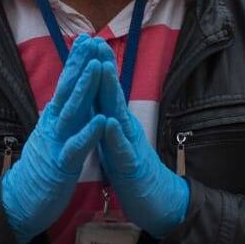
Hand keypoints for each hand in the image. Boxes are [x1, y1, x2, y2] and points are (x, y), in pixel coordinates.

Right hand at [1, 35, 113, 243]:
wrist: (21, 201)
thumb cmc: (42, 167)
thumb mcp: (53, 134)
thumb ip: (63, 114)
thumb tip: (70, 92)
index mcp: (54, 118)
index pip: (67, 85)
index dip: (76, 62)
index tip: (86, 38)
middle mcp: (53, 125)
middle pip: (67, 90)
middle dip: (79, 64)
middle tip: (89, 40)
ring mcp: (56, 142)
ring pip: (71, 112)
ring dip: (84, 89)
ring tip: (96, 67)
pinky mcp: (60, 164)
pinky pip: (76, 147)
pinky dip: (88, 133)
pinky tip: (101, 120)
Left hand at [94, 55, 189, 238]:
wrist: (159, 202)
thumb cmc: (132, 171)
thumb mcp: (114, 140)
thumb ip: (106, 119)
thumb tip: (95, 98)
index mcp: (116, 122)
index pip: (103, 91)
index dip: (94, 68)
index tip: (85, 42)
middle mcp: (124, 128)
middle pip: (112, 94)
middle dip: (104, 68)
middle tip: (96, 41)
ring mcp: (130, 145)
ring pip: (119, 115)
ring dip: (111, 93)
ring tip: (103, 70)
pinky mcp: (132, 167)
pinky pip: (122, 150)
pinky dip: (114, 136)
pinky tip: (108, 123)